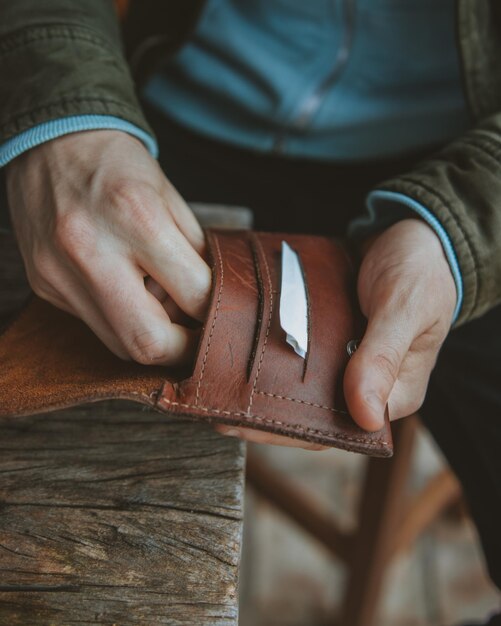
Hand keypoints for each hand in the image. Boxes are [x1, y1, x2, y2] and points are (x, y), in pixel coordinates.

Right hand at [6, 130, 210, 365]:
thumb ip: (194, 254)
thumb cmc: (118, 165)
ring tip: (162, 305)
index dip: (218, 312)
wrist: (49, 138)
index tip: (225, 314)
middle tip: (198, 335)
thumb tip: (211, 302)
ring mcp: (60, 273)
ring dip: (151, 336)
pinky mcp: (44, 285)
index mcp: (137, 217)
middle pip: (148, 342)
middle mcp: (91, 249)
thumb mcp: (171, 198)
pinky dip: (121, 319)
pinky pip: (95, 324)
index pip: (195, 295)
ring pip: (119, 344)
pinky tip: (128, 291)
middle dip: (183, 349)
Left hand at [216, 218, 455, 447]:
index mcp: (394, 393)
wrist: (414, 233)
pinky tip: (240, 349)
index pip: (336, 429)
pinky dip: (272, 352)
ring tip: (218, 378)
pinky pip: (299, 352)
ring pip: (300, 383)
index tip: (243, 423)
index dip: (288, 432)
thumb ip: (383, 357)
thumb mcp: (404, 309)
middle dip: (264, 411)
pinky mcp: (332, 337)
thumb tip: (366, 416)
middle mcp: (368, 384)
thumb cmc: (421, 271)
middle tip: (214, 405)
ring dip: (262, 382)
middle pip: (310, 410)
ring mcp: (346, 360)